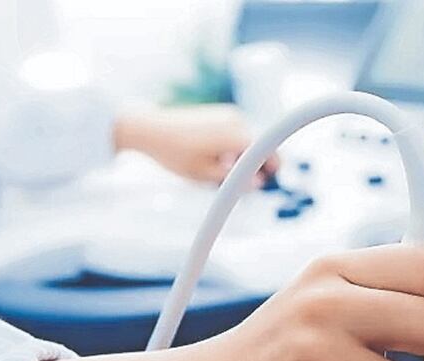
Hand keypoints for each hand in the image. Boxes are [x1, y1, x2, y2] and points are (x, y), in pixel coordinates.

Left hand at [113, 104, 278, 184]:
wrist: (150, 128)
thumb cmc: (175, 153)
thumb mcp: (205, 174)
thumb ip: (235, 180)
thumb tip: (257, 183)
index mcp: (237, 136)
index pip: (269, 152)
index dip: (274, 166)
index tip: (270, 178)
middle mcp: (237, 121)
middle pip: (259, 146)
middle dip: (254, 164)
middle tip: (238, 183)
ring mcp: (229, 114)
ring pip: (248, 140)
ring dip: (241, 156)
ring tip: (218, 170)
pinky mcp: (221, 113)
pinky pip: (237, 133)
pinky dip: (233, 146)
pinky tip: (213, 157)